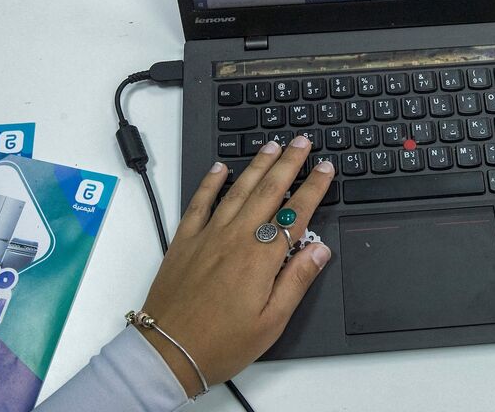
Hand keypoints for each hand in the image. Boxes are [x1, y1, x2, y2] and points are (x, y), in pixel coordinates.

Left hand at [139, 137, 333, 395]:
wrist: (168, 352)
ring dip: (257, 165)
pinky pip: (199, 203)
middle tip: (302, 142)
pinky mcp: (184, 241)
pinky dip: (210, 183)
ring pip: (237, 190)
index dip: (313, 188)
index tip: (326, 169)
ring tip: (272, 146)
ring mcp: (208, 236)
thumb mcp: (271, 322)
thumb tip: (319, 251)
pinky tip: (220, 168)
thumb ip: (296, 281)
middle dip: (288, 163)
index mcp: (261, 258)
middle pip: (268, 191)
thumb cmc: (221, 344)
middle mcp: (235, 238)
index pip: (295, 213)